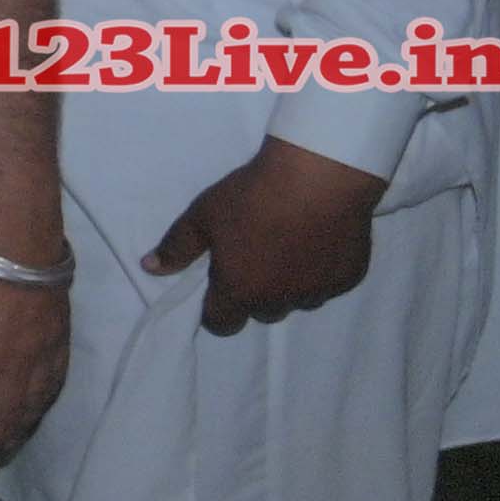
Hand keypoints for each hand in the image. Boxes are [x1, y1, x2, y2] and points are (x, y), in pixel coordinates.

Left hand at [0, 227, 73, 479]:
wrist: (16, 232)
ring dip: (15, 435)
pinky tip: (32, 415)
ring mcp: (42, 354)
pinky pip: (53, 385)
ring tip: (1, 453)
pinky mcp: (61, 339)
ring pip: (31, 408)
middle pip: (2, 420)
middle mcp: (14, 367)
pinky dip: (40, 407)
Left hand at [152, 135, 384, 333]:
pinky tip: (317, 243)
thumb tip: (150, 268)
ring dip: (290, 285)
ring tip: (287, 249)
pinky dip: (321, 271)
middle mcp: (280, 299)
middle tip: (254, 258)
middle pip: (262, 312)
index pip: (221, 323)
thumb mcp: (202, 216)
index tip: (217, 288)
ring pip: (299, 300)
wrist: (319, 177)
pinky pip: (329, 285)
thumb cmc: (253, 196)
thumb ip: (177, 247)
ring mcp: (319, 291)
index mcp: (240, 290)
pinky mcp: (349, 277)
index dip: (216, 311)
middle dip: (254, 294)